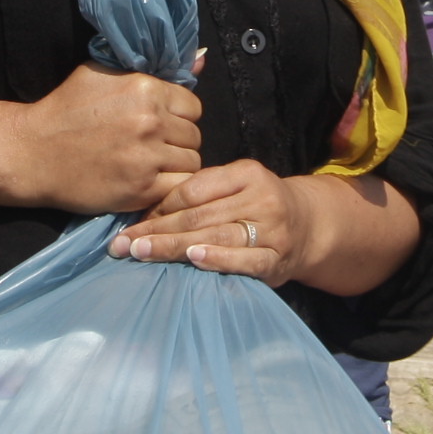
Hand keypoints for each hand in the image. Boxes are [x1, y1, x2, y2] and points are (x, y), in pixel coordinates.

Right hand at [6, 63, 202, 215]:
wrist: (33, 153)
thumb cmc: (66, 110)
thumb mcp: (103, 73)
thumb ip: (153, 68)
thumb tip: (202, 59)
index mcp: (145, 88)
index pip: (193, 107)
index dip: (178, 116)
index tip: (161, 124)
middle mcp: (150, 121)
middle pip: (194, 136)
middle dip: (177, 141)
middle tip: (153, 147)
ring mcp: (147, 157)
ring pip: (192, 162)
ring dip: (176, 165)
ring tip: (150, 165)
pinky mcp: (141, 189)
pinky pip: (179, 187)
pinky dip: (169, 186)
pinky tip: (150, 181)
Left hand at [116, 162, 308, 275]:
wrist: (309, 226)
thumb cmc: (257, 205)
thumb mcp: (236, 186)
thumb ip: (202, 194)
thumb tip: (146, 212)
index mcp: (246, 173)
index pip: (193, 189)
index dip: (160, 206)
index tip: (133, 222)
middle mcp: (261, 198)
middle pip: (199, 215)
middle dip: (156, 230)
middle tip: (123, 243)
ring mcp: (272, 229)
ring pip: (217, 236)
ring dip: (174, 247)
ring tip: (143, 252)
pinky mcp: (277, 259)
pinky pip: (246, 260)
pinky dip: (219, 260)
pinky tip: (195, 260)